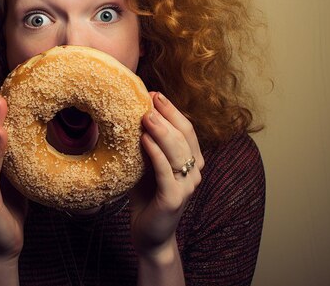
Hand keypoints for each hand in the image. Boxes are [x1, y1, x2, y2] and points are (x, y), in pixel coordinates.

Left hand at [130, 92, 204, 258]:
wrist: (148, 234)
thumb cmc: (146, 196)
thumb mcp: (146, 164)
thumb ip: (146, 143)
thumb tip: (134, 112)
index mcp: (192, 160)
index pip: (186, 128)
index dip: (172, 110)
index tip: (154, 94)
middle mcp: (195, 172)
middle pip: (185, 136)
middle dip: (167, 114)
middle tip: (150, 98)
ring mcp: (187, 186)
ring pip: (178, 152)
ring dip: (162, 131)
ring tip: (146, 115)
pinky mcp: (173, 199)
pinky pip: (166, 172)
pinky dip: (156, 154)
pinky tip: (144, 140)